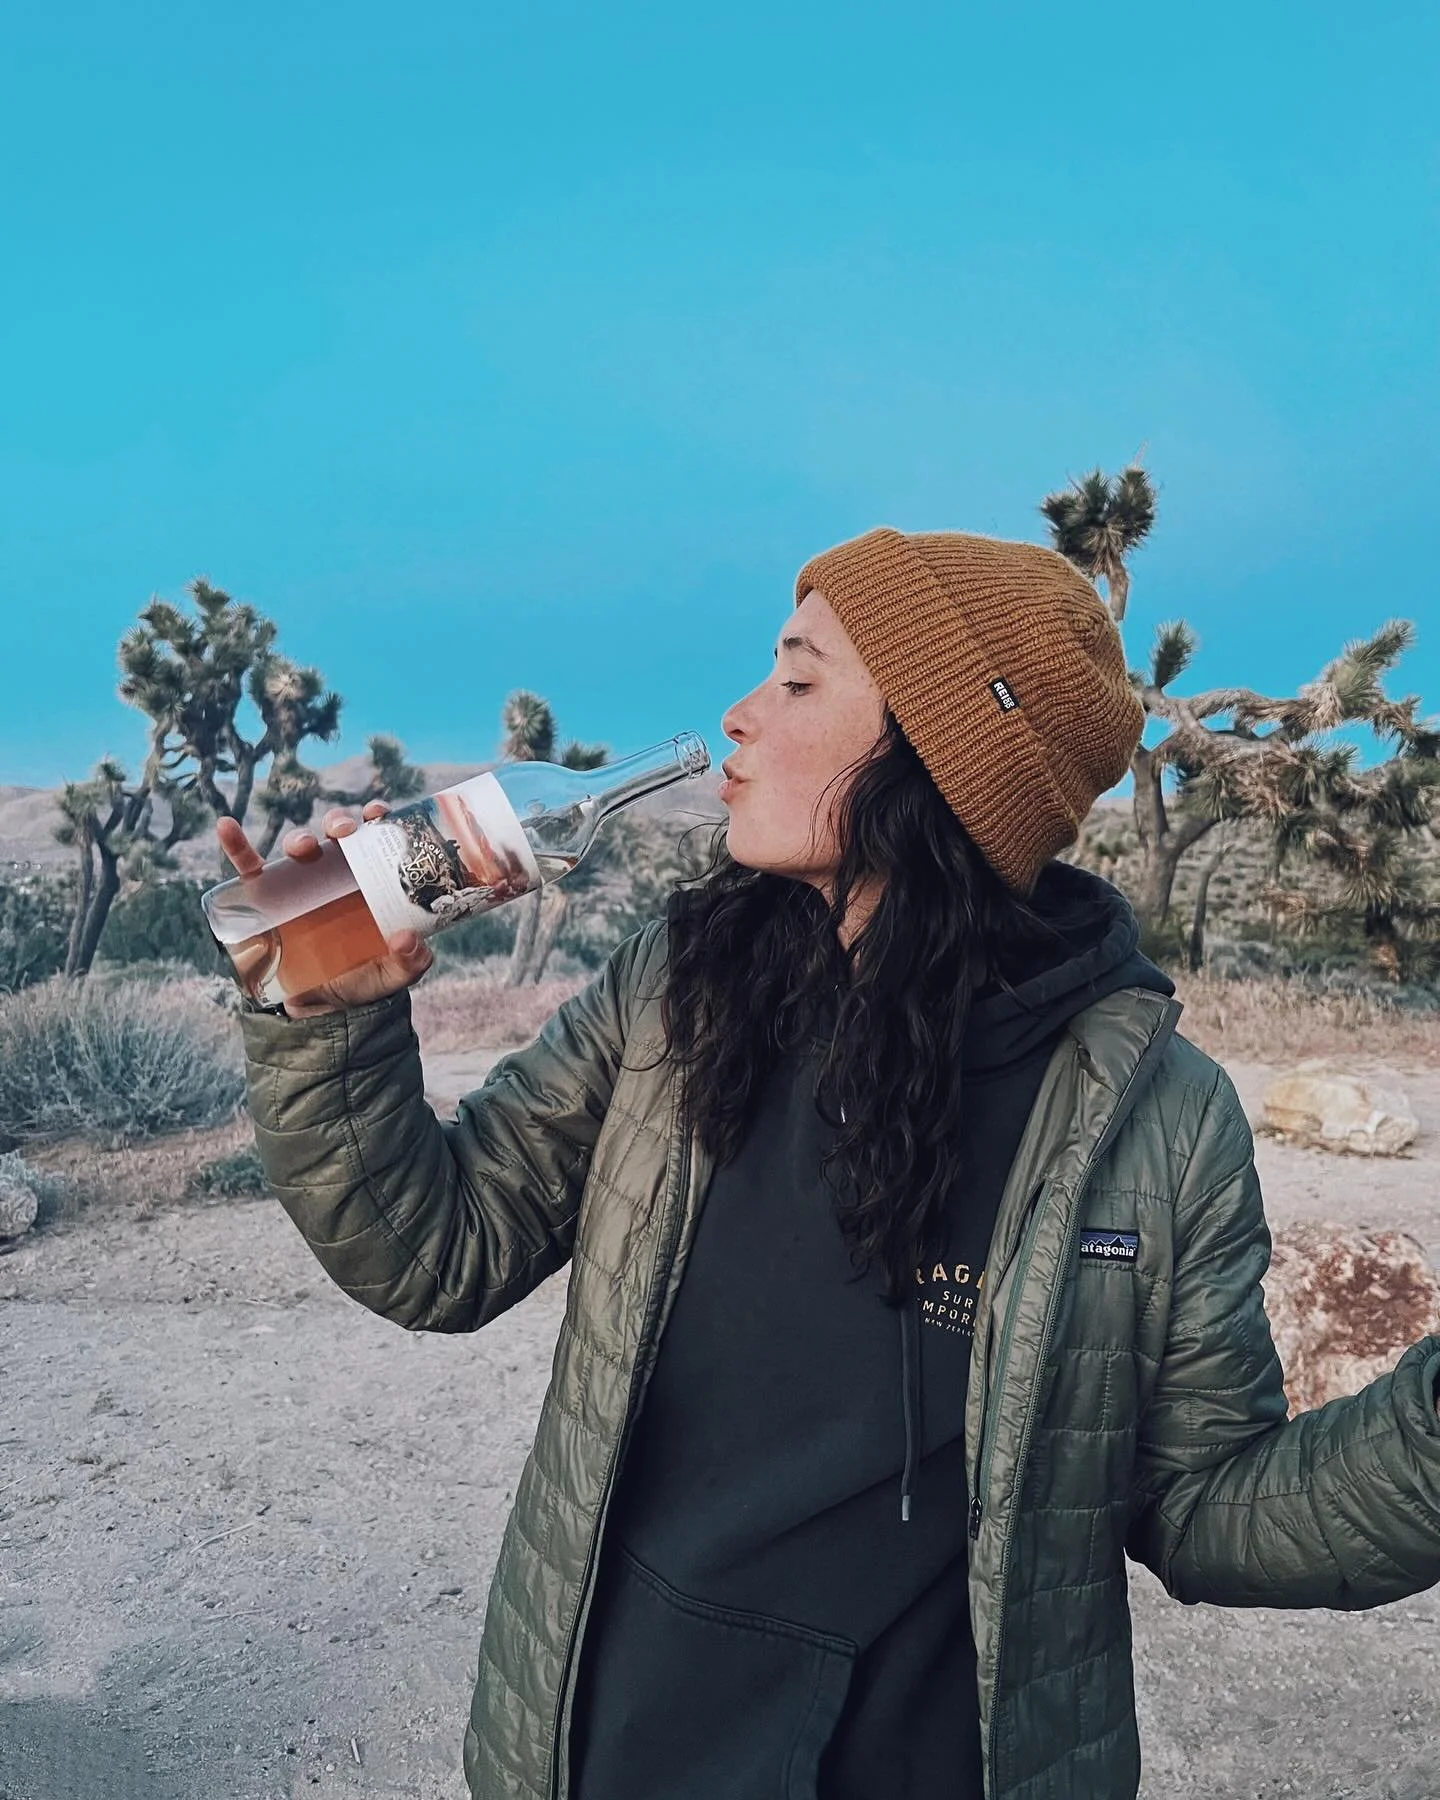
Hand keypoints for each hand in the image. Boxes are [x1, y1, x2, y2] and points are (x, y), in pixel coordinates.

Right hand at [214, 803, 433, 1018]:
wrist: (325, 1010)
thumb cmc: (366, 980)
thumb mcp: (396, 973)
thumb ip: (411, 960)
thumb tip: (407, 939)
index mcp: (370, 880)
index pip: (375, 840)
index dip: (376, 818)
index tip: (378, 813)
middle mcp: (336, 875)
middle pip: (336, 835)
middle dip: (338, 823)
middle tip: (343, 832)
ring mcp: (300, 886)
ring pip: (299, 848)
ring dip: (300, 839)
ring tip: (304, 848)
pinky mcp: (268, 902)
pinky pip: (248, 869)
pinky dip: (235, 846)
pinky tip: (227, 827)